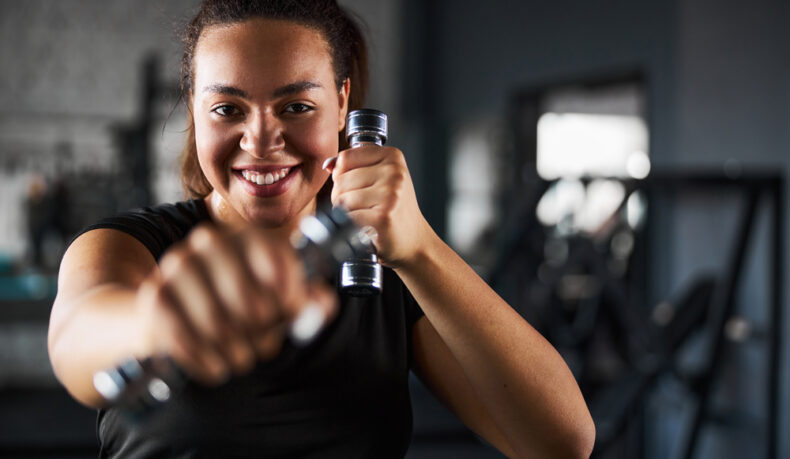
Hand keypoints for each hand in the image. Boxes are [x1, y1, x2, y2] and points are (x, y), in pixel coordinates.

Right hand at [134, 224, 336, 384]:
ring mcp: (177, 265)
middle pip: (246, 294)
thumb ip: (307, 301)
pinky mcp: (155, 295)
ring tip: (241, 359)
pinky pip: (182, 335)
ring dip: (233, 349)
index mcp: (246, 237)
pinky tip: (216, 368)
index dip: (289, 293)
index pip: (276, 257)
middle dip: (260, 329)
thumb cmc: (237, 305)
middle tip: (265, 346)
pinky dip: (204, 359)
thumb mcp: (276, 299)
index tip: (291, 314)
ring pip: (214, 319)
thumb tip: (321, 304)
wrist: (173, 310)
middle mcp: (210, 241)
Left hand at [329, 145, 432, 267]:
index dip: (343, 175)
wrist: (414, 241)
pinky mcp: (383, 216)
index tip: (359, 187)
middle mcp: (394, 172)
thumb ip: (354, 166)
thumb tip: (328, 164)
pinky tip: (366, 227)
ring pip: (341, 199)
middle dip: (343, 196)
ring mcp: (390, 194)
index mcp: (393, 156)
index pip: (345, 157)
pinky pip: (347, 217)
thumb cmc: (395, 209)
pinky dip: (351, 226)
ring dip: (346, 212)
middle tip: (363, 207)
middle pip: (340, 180)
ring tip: (365, 216)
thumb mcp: (381, 178)